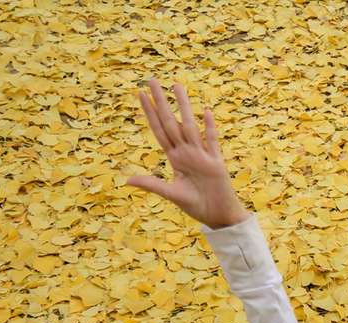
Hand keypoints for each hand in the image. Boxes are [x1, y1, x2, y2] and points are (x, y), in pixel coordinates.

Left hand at [126, 80, 250, 229]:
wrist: (219, 217)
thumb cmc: (197, 206)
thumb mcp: (172, 195)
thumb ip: (153, 184)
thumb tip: (128, 179)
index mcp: (175, 159)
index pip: (159, 131)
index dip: (150, 113)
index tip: (141, 94)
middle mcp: (187, 153)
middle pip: (171, 123)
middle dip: (162, 102)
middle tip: (153, 80)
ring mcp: (202, 156)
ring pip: (190, 126)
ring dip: (183, 107)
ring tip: (176, 86)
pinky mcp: (216, 163)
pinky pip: (212, 143)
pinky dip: (209, 128)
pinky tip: (205, 112)